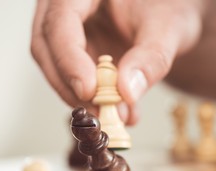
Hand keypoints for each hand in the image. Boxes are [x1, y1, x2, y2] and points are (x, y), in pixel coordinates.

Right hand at [31, 0, 205, 124]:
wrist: (168, 12)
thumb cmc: (169, 7)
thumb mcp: (169, 27)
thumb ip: (151, 57)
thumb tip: (126, 92)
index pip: (61, 19)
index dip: (69, 58)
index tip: (88, 91)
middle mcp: (66, 2)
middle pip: (46, 44)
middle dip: (70, 84)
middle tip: (99, 112)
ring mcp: (66, 26)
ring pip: (52, 64)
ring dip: (79, 96)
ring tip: (117, 115)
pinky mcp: (73, 47)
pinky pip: (69, 76)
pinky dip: (90, 98)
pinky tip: (121, 110)